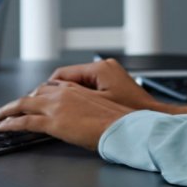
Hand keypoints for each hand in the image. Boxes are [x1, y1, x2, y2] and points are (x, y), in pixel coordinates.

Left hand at [0, 80, 131, 150]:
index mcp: (78, 88)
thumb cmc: (119, 120)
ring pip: (24, 104)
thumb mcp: (102, 108)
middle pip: (34, 93)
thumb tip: (82, 117)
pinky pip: (24, 121)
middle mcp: (64, 93)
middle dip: (19, 101)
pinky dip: (9, 123)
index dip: (37, 93)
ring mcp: (57, 106)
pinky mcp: (53, 122)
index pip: (51, 87)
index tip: (30, 99)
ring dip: (7, 110)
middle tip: (7, 108)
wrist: (123, 126)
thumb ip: (87, 107)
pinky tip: (1, 127)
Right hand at [47, 59, 186, 114]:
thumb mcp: (96, 109)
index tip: (33, 100)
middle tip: (37, 106)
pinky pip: (88, 87)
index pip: (61, 75)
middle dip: (52, 92)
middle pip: (67, 78)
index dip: (45, 89)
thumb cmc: (130, 114)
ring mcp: (109, 74)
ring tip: (52, 109)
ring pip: (76, 83)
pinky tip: (72, 109)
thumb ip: (71, 102)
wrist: (153, 118)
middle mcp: (103, 68)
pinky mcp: (113, 83)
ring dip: (64, 95)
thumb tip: (50, 102)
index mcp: (98, 70)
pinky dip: (77, 96)